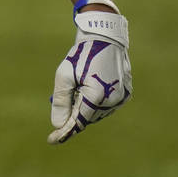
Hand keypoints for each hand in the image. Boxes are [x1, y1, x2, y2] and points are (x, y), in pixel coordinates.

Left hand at [48, 9, 131, 142]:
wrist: (105, 37)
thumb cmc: (82, 53)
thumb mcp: (64, 74)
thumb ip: (62, 100)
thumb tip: (58, 125)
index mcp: (97, 94)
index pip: (79, 120)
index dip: (65, 131)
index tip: (51, 140)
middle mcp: (113, 99)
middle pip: (87, 117)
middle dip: (73, 114)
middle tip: (63, 106)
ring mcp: (122, 97)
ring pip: (97, 113)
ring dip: (84, 108)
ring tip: (78, 88)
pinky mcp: (126, 93)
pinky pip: (106, 106)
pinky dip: (95, 103)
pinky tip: (88, 89)